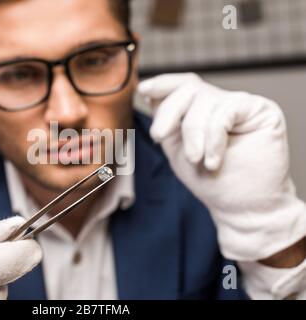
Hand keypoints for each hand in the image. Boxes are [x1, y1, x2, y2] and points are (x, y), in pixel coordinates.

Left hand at [138, 73, 305, 260]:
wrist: (241, 207)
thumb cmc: (211, 182)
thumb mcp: (177, 149)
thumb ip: (166, 122)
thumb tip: (149, 93)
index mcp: (201, 111)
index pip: (182, 86)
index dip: (162, 84)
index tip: (143, 90)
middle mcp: (221, 104)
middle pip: (188, 88)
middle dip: (169, 111)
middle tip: (159, 136)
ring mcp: (241, 105)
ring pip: (204, 99)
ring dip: (193, 133)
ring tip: (196, 160)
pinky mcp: (262, 110)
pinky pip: (226, 112)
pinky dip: (213, 137)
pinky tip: (213, 161)